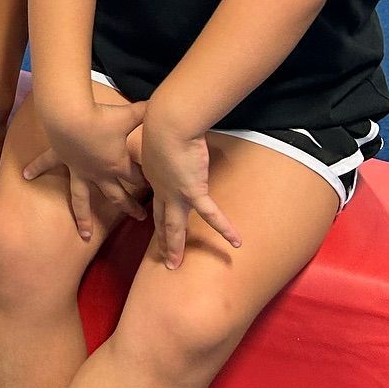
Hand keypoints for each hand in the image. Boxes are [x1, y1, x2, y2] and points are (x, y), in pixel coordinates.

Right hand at [24, 99, 149, 240]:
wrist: (70, 115)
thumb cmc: (100, 116)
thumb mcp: (128, 114)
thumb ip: (145, 112)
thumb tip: (160, 104)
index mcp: (117, 164)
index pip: (137, 177)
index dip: (148, 180)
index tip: (156, 184)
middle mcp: (98, 173)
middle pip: (116, 196)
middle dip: (129, 207)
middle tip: (140, 218)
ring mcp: (78, 169)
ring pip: (82, 199)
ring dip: (84, 217)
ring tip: (85, 235)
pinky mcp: (61, 158)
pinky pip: (47, 165)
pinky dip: (36, 169)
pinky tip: (26, 176)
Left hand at [141, 116, 241, 268]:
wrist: (167, 124)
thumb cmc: (163, 122)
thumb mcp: (157, 134)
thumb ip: (163, 140)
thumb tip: (168, 133)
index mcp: (153, 174)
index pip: (155, 199)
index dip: (155, 213)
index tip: (153, 222)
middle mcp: (161, 188)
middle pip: (161, 219)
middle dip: (162, 239)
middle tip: (162, 258)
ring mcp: (175, 193)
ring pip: (175, 226)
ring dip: (175, 246)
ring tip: (174, 264)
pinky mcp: (193, 191)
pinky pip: (211, 215)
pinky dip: (224, 228)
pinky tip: (235, 242)